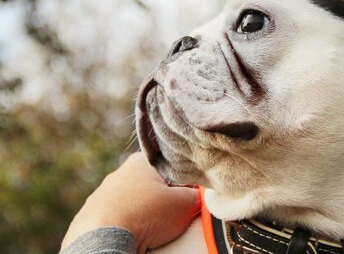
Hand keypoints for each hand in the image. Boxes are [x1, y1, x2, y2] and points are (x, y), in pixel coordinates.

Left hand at [61, 152, 199, 252]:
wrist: (104, 239)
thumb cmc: (147, 215)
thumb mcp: (185, 203)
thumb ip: (196, 194)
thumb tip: (199, 194)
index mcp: (140, 162)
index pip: (168, 166)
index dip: (182, 182)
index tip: (188, 197)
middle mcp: (118, 174)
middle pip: (149, 187)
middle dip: (161, 201)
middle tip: (171, 217)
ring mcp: (100, 196)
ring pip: (131, 204)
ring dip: (141, 216)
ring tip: (151, 233)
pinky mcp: (87, 218)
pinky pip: (114, 221)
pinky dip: (124, 229)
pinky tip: (132, 238)